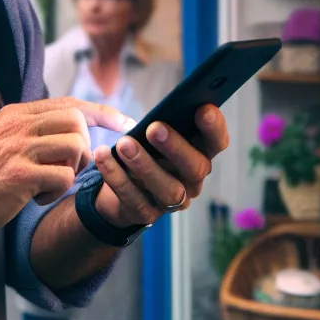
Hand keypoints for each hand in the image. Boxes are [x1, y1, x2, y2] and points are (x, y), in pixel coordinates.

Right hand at [0, 97, 135, 242]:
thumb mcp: (0, 141)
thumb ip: (31, 130)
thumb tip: (71, 125)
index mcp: (15, 114)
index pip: (69, 103)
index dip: (101, 112)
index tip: (124, 122)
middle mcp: (17, 126)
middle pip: (76, 122)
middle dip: (83, 149)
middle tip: (67, 170)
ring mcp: (17, 149)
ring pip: (75, 147)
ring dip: (72, 171)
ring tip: (50, 184)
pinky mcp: (18, 176)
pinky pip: (63, 178)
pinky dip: (57, 192)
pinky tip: (37, 198)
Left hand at [93, 105, 228, 226]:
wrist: (118, 187)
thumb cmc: (143, 150)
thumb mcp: (153, 134)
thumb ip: (165, 120)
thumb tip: (170, 104)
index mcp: (199, 155)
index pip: (217, 143)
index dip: (214, 128)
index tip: (203, 109)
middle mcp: (192, 181)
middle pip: (195, 168)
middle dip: (176, 147)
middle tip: (154, 128)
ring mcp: (171, 202)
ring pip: (167, 188)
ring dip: (144, 164)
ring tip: (124, 144)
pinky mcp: (145, 214)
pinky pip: (132, 197)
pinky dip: (116, 175)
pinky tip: (103, 155)